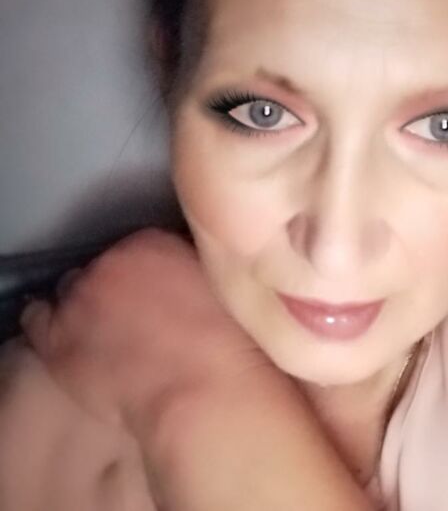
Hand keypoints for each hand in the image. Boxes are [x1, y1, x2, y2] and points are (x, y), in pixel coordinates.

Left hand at [20, 227, 271, 436]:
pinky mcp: (57, 338)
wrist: (202, 391)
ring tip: (106, 330)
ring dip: (85, 306)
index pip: (135, 245)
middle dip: (115, 286)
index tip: (156, 288)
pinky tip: (66, 334)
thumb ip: (188, 262)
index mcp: (149, 241)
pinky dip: (47, 323)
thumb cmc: (225, 344)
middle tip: (137, 313)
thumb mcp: (218, 282)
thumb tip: (180, 267)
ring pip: (69, 291)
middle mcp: (109, 262)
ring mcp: (78, 299)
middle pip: (101, 266)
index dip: (144, 270)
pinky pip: (36, 319)